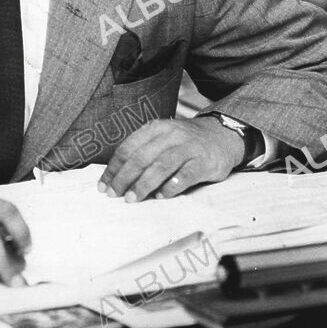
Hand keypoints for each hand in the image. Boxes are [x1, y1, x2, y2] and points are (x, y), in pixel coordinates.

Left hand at [97, 117, 244, 201]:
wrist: (223, 136)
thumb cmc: (185, 143)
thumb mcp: (163, 138)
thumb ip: (144, 152)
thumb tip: (117, 178)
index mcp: (156, 128)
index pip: (128, 148)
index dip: (114, 168)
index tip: (104, 186)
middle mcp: (171, 135)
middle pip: (142, 157)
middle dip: (124, 178)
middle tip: (115, 195)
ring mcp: (189, 148)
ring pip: (161, 166)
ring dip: (143, 184)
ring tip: (133, 199)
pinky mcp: (204, 162)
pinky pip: (184, 175)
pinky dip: (170, 187)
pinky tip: (160, 197)